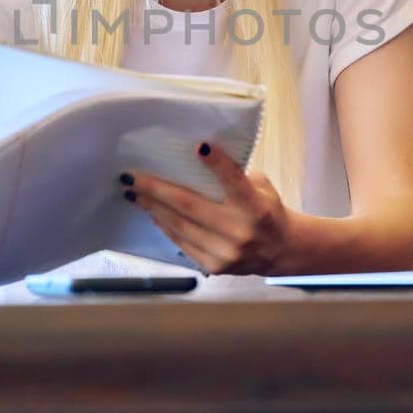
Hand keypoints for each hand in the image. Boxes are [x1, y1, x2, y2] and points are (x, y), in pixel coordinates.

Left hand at [123, 142, 296, 275]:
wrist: (280, 251)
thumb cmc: (266, 210)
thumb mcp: (261, 187)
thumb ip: (235, 175)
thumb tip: (198, 158)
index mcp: (256, 206)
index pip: (235, 181)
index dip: (217, 164)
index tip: (199, 146)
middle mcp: (240, 231)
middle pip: (190, 205)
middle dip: (156, 189)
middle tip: (131, 176)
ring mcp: (226, 252)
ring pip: (180, 225)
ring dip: (153, 208)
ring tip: (135, 194)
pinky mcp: (215, 266)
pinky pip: (182, 242)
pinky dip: (165, 226)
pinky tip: (153, 214)